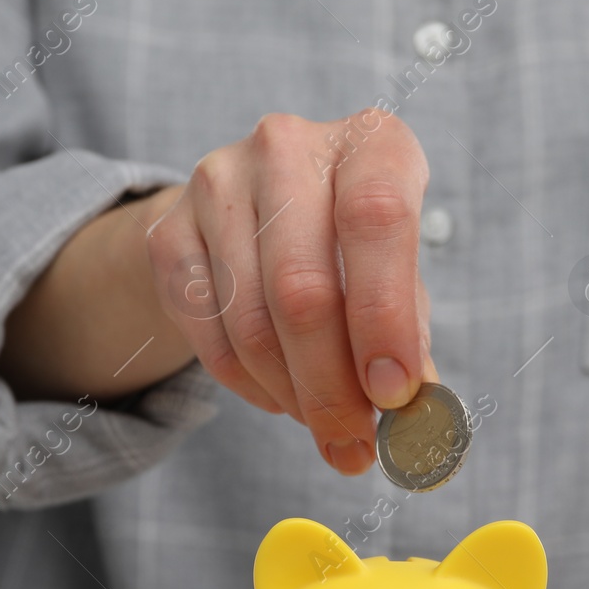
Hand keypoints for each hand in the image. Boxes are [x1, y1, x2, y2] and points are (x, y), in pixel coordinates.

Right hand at [0, 108, 434, 476]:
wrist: (254, 212)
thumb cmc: (352, 250)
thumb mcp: (398, 276)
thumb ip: (409, 339)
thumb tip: (421, 422)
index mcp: (371, 144)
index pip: (377, 218)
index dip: (384, 315)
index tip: (393, 393)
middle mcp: (289, 147)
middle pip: (303, 288)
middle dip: (331, 387)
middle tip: (353, 444)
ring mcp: (218, 182)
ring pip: (251, 321)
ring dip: (292, 394)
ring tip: (323, 422)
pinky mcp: (167, 228)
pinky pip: (206, 332)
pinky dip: (248, 384)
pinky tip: (280, 395)